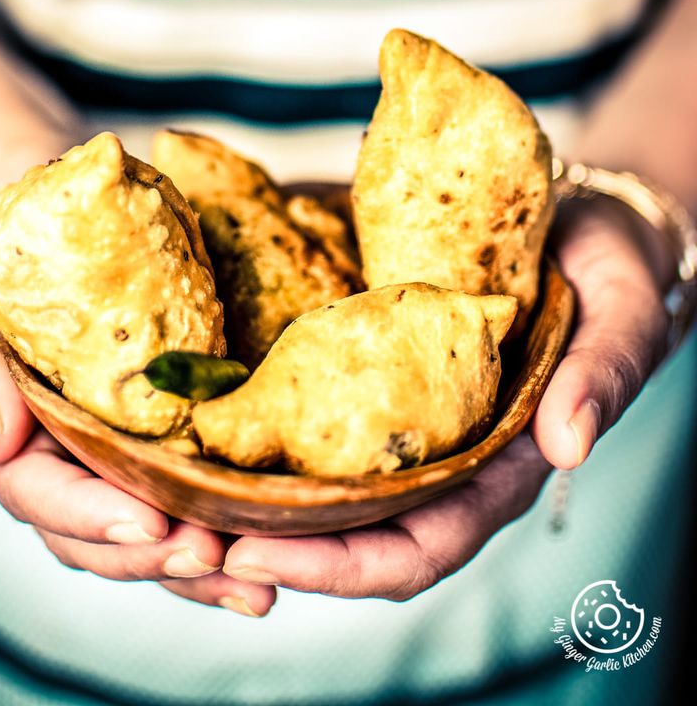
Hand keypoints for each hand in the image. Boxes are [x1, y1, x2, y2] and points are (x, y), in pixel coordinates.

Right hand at [0, 132, 276, 616]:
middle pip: (98, 533)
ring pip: (146, 525)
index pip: (40, 496)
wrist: (40, 194)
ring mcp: (108, 444)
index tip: (149, 528)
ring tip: (255, 581)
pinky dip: (221, 517)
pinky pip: (184, 482)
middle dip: (155, 557)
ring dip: (196, 562)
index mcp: (8, 431)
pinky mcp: (156, 423)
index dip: (90, 520)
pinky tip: (272, 535)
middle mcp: (59, 452)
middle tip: (217, 561)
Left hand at [215, 202, 668, 601]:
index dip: (340, 565)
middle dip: (257, 540)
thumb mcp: (623, 308)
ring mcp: (382, 403)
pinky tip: (177, 394)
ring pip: (300, 472)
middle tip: (174, 533)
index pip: (415, 545)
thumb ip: (604, 370)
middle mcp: (425, 449)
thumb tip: (570, 443)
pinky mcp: (352, 350)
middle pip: (335, 526)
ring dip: (228, 488)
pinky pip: (290, 392)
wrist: (571, 210)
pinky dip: (236, 406)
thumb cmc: (606, 267)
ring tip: (152, 485)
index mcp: (490, 466)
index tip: (259, 556)